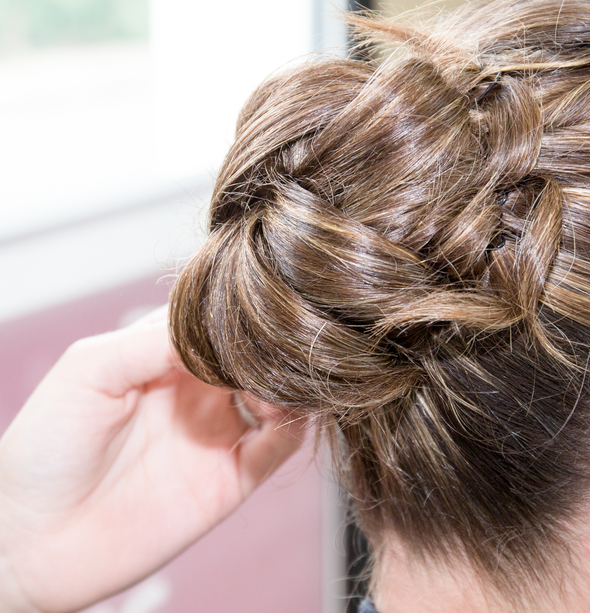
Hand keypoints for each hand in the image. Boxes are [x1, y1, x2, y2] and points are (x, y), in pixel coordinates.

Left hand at [0, 308, 306, 612]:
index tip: (253, 310)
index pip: (223, 319)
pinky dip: (294, 429)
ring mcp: (217, 433)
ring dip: (288, 385)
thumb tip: (219, 323)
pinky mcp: (232, 479)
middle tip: (270, 353)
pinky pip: (280, 448)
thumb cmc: (42, 451)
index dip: (242, 311)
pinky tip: (281, 419)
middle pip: (259, 356)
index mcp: (164, 356)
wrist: (32, 541)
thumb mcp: (88, 370)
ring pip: (280, 396)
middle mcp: (197, 391)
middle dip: (272, 348)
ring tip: (267, 390)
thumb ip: (152, 340)